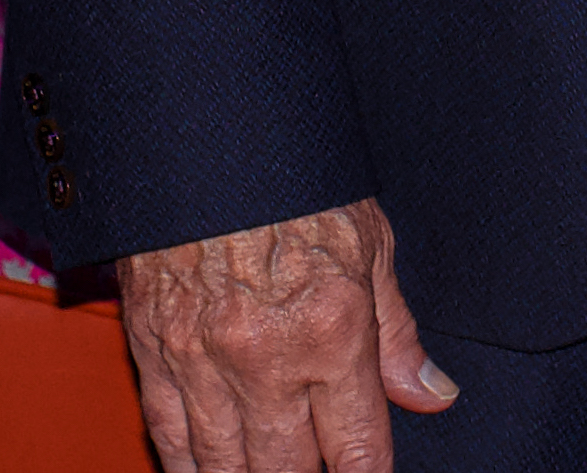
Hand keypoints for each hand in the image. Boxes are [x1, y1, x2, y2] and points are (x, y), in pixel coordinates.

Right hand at [118, 199, 455, 472]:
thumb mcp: (372, 242)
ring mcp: (204, 365)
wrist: (210, 146)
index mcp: (333, 329)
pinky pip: (169, 441)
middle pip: (287, 471)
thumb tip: (431, 392)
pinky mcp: (155, 359)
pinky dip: (190, 469)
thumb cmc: (299, 184)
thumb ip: (398, 332)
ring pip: (225, 468)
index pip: (356, 446)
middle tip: (322, 470)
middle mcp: (268, 360)